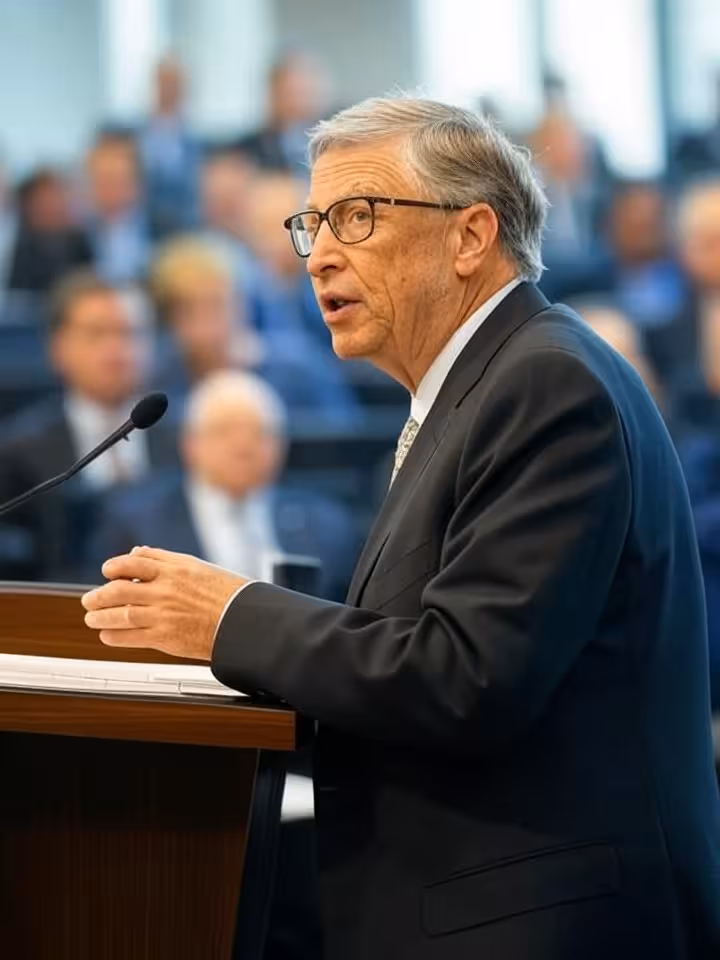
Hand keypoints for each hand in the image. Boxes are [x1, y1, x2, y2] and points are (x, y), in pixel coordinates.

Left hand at [81, 546, 247, 660]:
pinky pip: (131, 636)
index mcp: (175, 569)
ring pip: (121, 614)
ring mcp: (164, 613)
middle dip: (99, 595)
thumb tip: (137, 552)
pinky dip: (114, 636)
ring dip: (100, 616)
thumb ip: (164, 559)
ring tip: (92, 618)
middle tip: (90, 599)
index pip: (133, 562)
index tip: (107, 571)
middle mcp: (166, 589)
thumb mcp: (197, 567)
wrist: (244, 621)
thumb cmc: (227, 593)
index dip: (114, 566)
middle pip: (120, 589)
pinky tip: (108, 635)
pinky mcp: (165, 636)